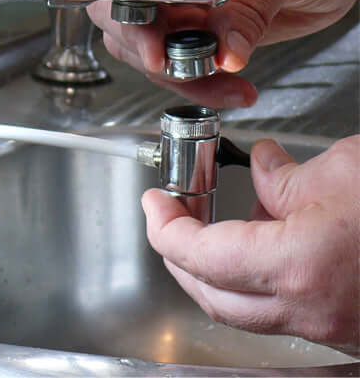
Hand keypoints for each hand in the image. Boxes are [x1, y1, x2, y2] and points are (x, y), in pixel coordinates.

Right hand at [88, 0, 358, 107]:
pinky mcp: (193, 17)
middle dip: (151, 47)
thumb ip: (249, 8)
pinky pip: (177, 56)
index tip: (157, 46)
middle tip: (184, 67)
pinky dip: (197, 79)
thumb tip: (222, 52)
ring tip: (220, 80)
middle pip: (125, 9)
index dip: (139, 10)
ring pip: (145, 42)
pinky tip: (227, 83)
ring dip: (176, 72)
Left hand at [141, 136, 359, 354]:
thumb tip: (261, 168)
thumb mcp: (342, 169)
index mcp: (299, 265)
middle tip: (170, 216)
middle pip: (210, 293)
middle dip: (178, 254)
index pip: (200, 255)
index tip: (153, 203)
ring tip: (213, 221)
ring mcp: (328, 326)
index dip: (164, 227)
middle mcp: (308, 308)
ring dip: (214, 267)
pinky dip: (255, 276)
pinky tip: (264, 238)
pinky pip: (279, 308)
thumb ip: (284, 176)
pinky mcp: (344, 326)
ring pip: (242, 307)